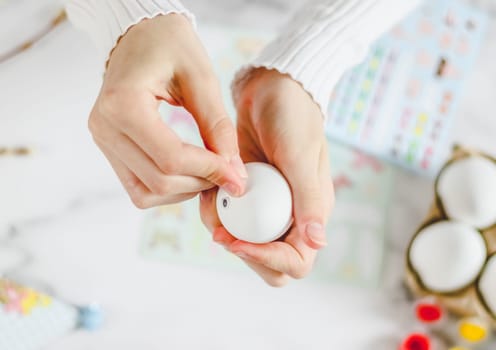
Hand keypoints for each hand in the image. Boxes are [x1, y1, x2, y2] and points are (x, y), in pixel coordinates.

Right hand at [88, 14, 246, 208]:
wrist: (140, 33)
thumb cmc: (169, 44)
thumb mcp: (201, 78)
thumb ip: (218, 126)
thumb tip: (234, 173)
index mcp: (122, 104)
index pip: (171, 159)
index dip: (209, 172)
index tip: (238, 176)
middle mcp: (104, 127)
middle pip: (159, 181)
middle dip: (200, 183)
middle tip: (229, 174)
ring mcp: (103, 140)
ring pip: (146, 193)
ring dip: (183, 190)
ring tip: (210, 172)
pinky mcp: (109, 148)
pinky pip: (138, 187)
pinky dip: (167, 187)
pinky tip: (189, 172)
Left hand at [200, 68, 333, 285]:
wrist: (270, 88)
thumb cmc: (293, 117)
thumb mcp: (300, 156)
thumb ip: (309, 199)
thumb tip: (318, 243)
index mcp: (311, 212)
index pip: (296, 260)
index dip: (267, 258)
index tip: (239, 241)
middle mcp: (290, 215)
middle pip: (271, 263)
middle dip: (244, 253)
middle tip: (221, 232)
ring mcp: (266, 205)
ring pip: (244, 243)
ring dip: (224, 230)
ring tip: (211, 201)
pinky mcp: (246, 193)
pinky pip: (228, 218)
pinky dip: (214, 211)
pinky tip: (208, 189)